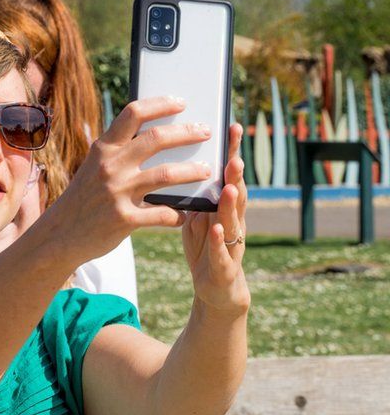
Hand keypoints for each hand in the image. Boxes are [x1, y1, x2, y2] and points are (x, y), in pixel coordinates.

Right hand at [51, 96, 211, 264]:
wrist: (59, 235)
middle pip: (157, 138)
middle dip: (187, 132)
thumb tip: (157, 137)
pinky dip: (178, 214)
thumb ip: (119, 153)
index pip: (133, 114)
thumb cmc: (83, 199)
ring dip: (193, 171)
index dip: (160, 104)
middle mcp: (110, 166)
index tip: (181, 102)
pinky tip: (185, 214)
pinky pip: (163, 214)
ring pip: (166, 174)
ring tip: (207, 170)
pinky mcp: (124, 220)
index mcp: (103, 149)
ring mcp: (116, 192)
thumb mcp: (94, 168)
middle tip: (206, 131)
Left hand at [182, 123, 249, 314]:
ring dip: (232, 203)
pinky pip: (222, 252)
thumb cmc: (207, 246)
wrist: (217, 288)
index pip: (228, 175)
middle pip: (237, 192)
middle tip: (233, 152)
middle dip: (236, 173)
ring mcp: (233, 243)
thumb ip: (193, 193)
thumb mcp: (197, 216)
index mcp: (224, 206)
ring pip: (234, 220)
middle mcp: (233, 220)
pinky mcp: (225, 266)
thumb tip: (178, 161)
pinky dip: (220, 240)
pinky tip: (217, 229)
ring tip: (230, 185)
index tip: (230, 126)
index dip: (231, 152)